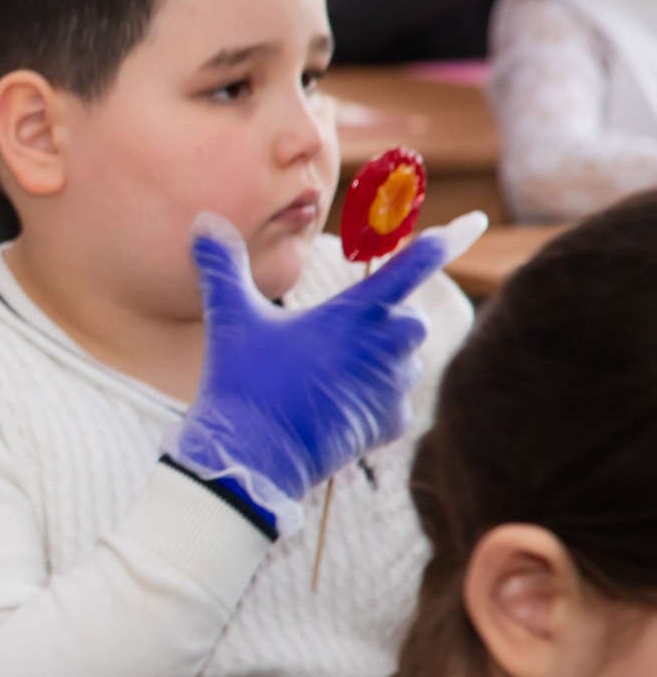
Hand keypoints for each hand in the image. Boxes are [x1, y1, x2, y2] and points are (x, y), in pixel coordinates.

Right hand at [169, 211, 486, 532]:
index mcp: (353, 312)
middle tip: (341, 333)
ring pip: (405, 361)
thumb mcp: (229, 318)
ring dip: (380, 360)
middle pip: (410, 318)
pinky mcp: (390, 423)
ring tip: (328, 374)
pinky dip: (373, 399)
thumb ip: (223, 266)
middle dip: (387, 320)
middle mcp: (383, 346)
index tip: (472, 224)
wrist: (252, 456)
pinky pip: (396, 401)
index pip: (410, 267)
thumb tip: (204, 220)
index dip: (442, 243)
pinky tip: (334, 406)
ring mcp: (391, 387)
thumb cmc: (244, 381)